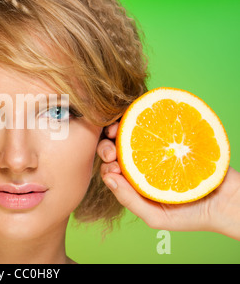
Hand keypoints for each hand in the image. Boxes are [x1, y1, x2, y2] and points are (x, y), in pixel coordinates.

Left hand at [98, 122, 239, 240]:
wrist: (229, 203)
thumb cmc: (191, 215)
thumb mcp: (156, 217)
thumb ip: (129, 200)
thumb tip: (107, 179)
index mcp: (135, 180)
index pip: (111, 168)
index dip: (105, 164)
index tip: (112, 166)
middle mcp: (143, 161)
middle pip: (115, 147)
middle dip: (106, 147)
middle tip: (112, 151)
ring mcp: (158, 147)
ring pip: (129, 132)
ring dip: (119, 128)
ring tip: (119, 130)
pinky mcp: (173, 136)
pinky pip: (155, 124)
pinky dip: (141, 116)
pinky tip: (137, 116)